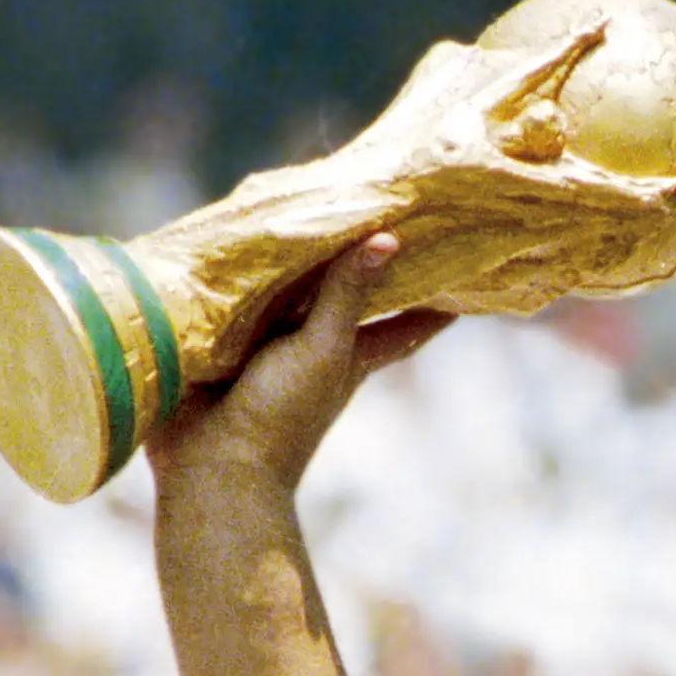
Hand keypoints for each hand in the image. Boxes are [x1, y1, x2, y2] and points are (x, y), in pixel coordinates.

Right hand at [146, 233, 449, 502]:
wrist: (213, 464)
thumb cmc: (281, 415)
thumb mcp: (323, 351)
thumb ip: (347, 296)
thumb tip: (388, 240)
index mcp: (351, 357)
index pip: (406, 328)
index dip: (433, 306)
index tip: (462, 276)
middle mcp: (315, 350)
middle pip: (346, 301)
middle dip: (359, 268)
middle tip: (380, 221)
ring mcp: (270, 348)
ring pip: (291, 296)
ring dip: (296, 264)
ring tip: (308, 211)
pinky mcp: (227, 345)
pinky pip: (240, 303)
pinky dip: (243, 277)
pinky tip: (237, 241)